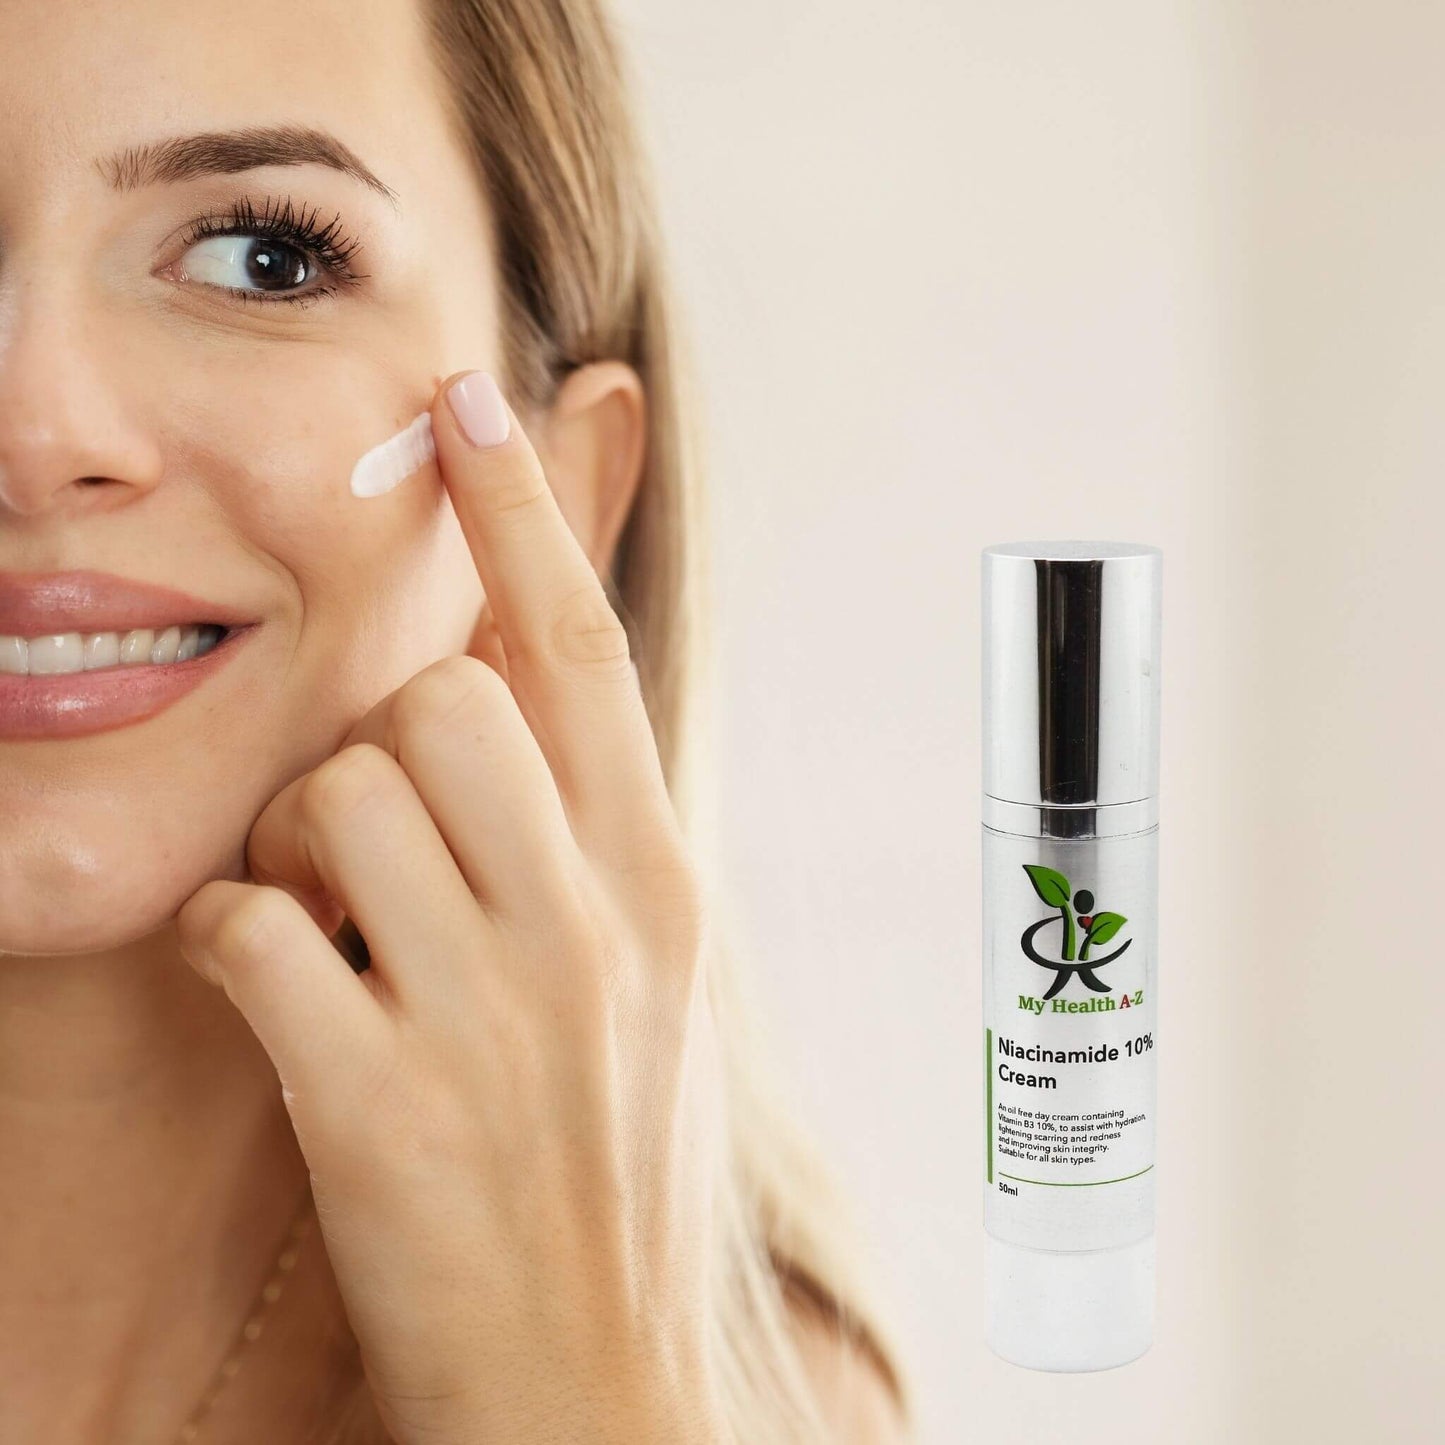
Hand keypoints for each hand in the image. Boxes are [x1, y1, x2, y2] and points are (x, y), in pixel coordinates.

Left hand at [175, 370, 725, 1444]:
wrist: (610, 1383)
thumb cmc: (621, 1169)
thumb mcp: (656, 981)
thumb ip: (605, 836)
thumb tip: (543, 703)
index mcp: (662, 885)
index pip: (585, 652)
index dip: (528, 510)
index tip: (469, 400)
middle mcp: (591, 925)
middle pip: (441, 707)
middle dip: (383, 753)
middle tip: (382, 844)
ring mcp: (493, 1013)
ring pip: (340, 797)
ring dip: (301, 853)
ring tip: (340, 933)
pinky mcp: (381, 1105)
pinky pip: (253, 932)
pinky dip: (239, 949)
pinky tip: (286, 1004)